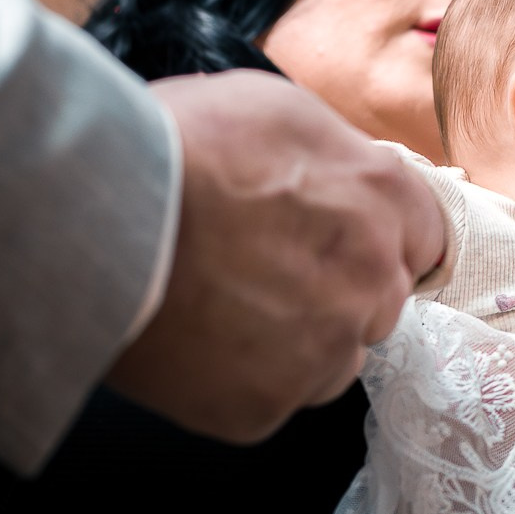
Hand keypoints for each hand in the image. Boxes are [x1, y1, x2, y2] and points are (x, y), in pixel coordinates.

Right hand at [105, 71, 444, 441]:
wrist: (92, 216)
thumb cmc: (176, 144)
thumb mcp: (277, 108)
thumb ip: (334, 155)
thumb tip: (341, 175)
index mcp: (386, 197)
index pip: (421, 233)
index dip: (376, 237)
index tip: (338, 242)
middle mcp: (375, 278)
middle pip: (379, 300)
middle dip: (336, 289)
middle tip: (263, 272)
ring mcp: (325, 349)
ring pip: (331, 359)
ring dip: (295, 342)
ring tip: (224, 310)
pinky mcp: (267, 404)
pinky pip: (271, 399)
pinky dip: (239, 382)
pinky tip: (196, 344)